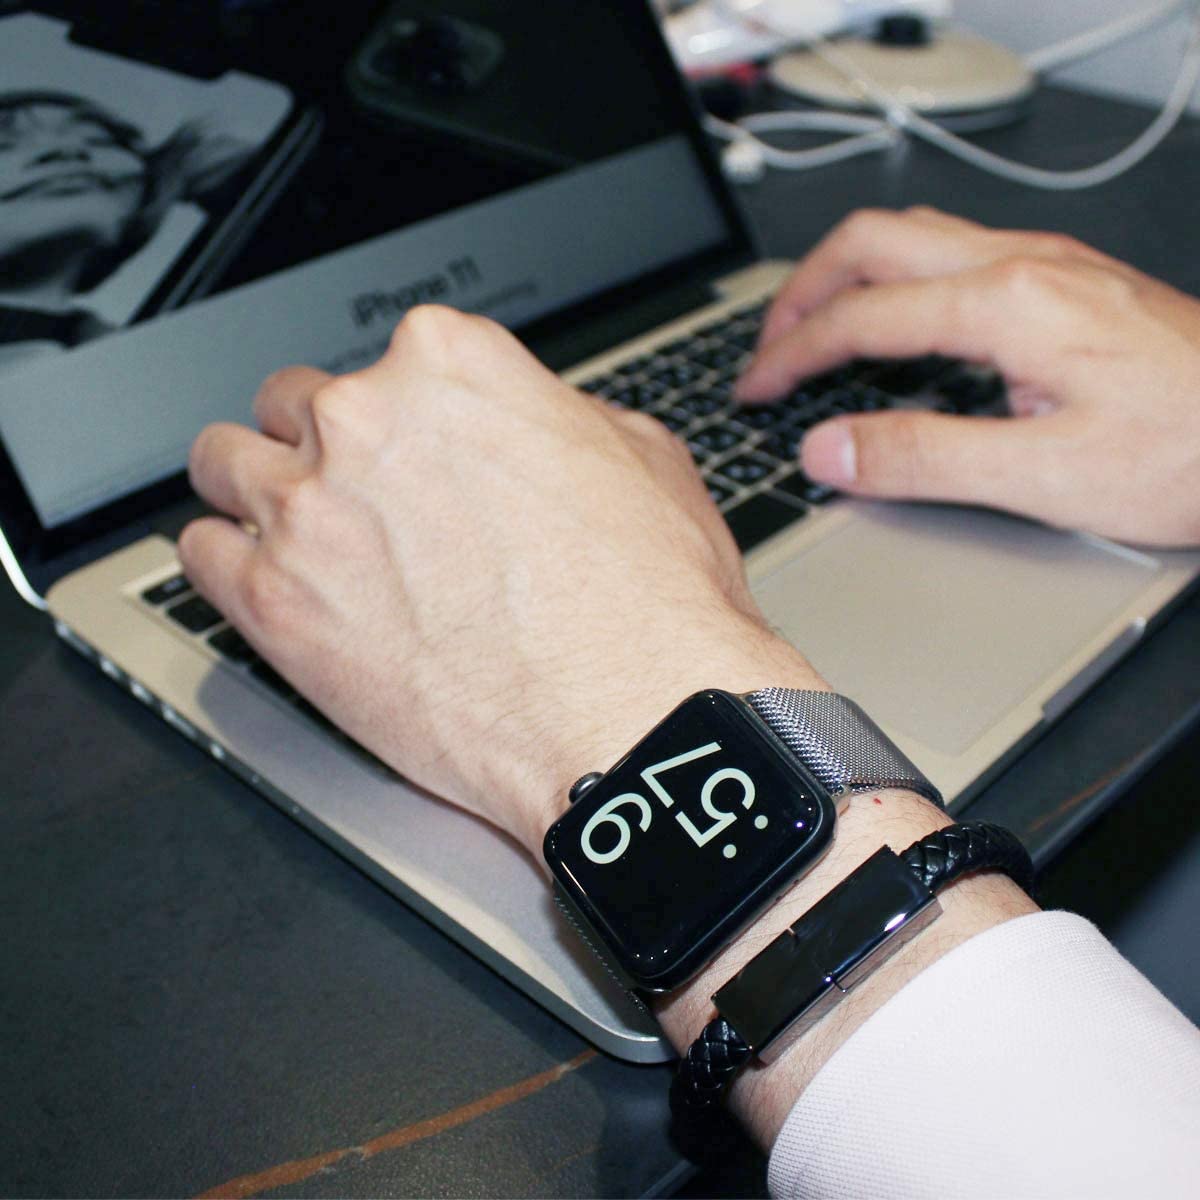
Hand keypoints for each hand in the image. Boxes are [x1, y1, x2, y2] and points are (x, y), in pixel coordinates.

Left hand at [179, 306, 826, 852]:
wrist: (627, 712)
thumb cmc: (648, 601)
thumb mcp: (642, 461)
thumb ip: (560, 419)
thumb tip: (538, 424)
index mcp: (451, 365)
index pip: (388, 360)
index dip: (402, 414)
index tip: (407, 448)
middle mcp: (366, 418)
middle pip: (293, 404)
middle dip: (319, 446)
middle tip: (354, 499)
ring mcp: (307, 508)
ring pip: (222, 463)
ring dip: (251, 491)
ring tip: (288, 534)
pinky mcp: (271, 603)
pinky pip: (197, 554)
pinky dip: (222, 564)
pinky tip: (260, 583)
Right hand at [737, 206, 1199, 546]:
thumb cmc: (1190, 451)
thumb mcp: (1044, 475)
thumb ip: (923, 458)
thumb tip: (830, 449)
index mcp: (1009, 303)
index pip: (861, 314)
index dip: (792, 354)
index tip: (755, 389)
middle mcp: (1024, 265)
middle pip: (873, 241)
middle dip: (802, 292)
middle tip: (767, 347)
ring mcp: (1047, 266)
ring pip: (912, 236)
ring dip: (846, 276)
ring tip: (812, 329)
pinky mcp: (1064, 284)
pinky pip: (951, 255)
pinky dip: (893, 284)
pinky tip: (895, 328)